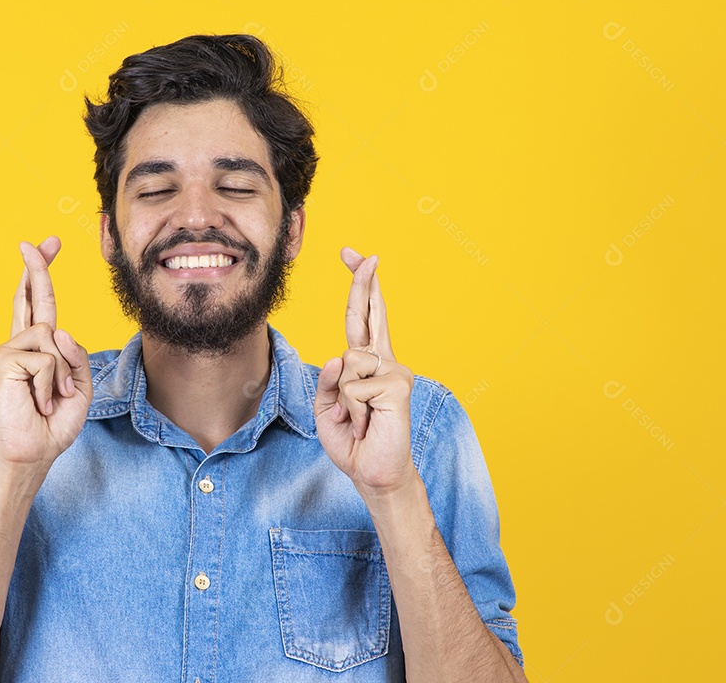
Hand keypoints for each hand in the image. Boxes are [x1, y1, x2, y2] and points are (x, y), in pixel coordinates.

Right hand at [0, 236, 92, 471]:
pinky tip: (38, 399)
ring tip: (50, 397)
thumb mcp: (80, 387)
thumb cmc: (53, 424)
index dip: (42, 274)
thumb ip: (76, 355)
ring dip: (62, 372)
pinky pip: (45, 357)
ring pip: (52, 335)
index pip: (40, 305)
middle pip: (31, 297)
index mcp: (38, 349)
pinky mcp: (3, 359)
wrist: (32, 452)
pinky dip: (51, 381)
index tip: (46, 245)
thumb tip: (57, 329)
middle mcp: (20, 344)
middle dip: (37, 267)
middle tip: (35, 240)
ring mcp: (8, 350)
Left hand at [315, 248, 415, 495]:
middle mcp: (384, 361)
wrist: (373, 473)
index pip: (363, 317)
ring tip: (358, 420)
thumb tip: (339, 357)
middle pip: (371, 312)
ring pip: (347, 363)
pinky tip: (367, 423)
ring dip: (343, 400)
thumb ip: (329, 380)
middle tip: (361, 252)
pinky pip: (354, 387)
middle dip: (363, 281)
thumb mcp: (327, 407)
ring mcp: (394, 371)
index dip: (360, 286)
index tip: (354, 256)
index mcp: (367, 362)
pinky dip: (351, 410)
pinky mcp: (398, 386)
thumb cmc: (352, 441)